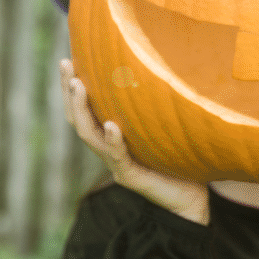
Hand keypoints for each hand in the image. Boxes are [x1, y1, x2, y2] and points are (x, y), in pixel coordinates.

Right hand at [59, 60, 211, 224]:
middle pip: (79, 120)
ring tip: (78, 85)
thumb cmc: (179, 159)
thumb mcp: (161, 126)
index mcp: (112, 137)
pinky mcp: (130, 176)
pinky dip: (113, 140)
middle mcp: (109, 149)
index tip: (67, 59)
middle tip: (65, 66)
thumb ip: (152, 106)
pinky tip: (111, 125)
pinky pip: (117, 156)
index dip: (72, 87)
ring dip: (82, 109)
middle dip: (69, 92)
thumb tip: (159, 65)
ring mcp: (116, 164)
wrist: (192, 199)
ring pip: (89, 136)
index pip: (85, 110)